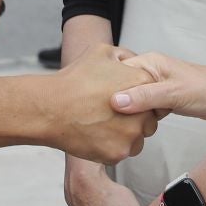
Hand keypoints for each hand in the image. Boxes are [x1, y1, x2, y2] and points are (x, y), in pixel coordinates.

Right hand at [50, 47, 162, 162]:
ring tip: (102, 123)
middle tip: (112, 113)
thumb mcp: (103, 52)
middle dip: (134, 118)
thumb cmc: (74, 80)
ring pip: (137, 138)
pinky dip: (111, 146)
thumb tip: (133, 61)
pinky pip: (122, 152)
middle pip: (148, 119)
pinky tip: (96, 134)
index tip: (126, 100)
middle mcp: (143, 112)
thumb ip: (126, 56)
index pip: (154, 95)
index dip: (140, 99)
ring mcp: (131, 136)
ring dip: (125, 134)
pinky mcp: (118, 154)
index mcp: (143, 84)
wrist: (51, 108)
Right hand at [110, 50, 205, 120]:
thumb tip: (116, 102)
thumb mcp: (172, 94)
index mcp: (148, 63)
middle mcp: (148, 72)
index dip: (103, 88)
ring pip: (131, 100)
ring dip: (127, 112)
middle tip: (105, 120)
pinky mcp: (161, 98)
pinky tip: (135, 128)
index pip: (115, 72)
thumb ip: (144, 97)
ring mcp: (154, 85)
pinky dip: (139, 117)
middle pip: (120, 87)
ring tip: (118, 126)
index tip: (94, 105)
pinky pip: (142, 108)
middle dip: (113, 103)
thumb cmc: (205, 89)